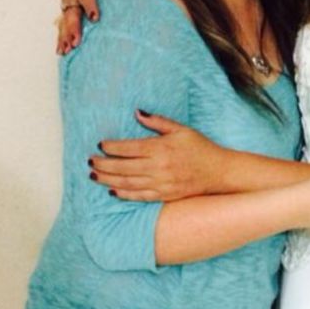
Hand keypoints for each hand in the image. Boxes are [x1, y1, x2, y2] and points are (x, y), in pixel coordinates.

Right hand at [57, 0, 124, 54]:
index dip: (89, 6)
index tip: (95, 18)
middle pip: (72, 14)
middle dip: (73, 28)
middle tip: (76, 41)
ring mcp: (68, 7)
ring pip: (65, 23)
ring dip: (65, 37)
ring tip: (66, 50)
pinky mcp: (68, 15)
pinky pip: (64, 28)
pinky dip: (62, 40)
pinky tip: (62, 52)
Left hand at [88, 112, 224, 200]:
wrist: (218, 172)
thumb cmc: (200, 147)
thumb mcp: (181, 129)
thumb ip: (157, 122)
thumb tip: (137, 112)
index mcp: (161, 148)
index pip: (129, 148)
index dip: (112, 147)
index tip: (100, 145)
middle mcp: (159, 167)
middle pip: (124, 167)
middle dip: (104, 164)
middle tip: (90, 161)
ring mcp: (161, 183)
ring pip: (128, 182)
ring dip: (108, 179)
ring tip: (94, 175)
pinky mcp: (165, 195)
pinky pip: (139, 196)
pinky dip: (124, 194)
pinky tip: (112, 190)